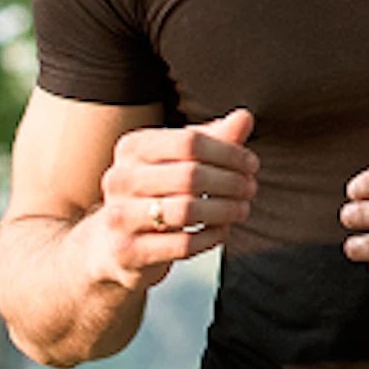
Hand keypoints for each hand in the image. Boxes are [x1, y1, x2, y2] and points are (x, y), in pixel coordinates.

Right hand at [95, 109, 257, 284]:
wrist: (116, 244)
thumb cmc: (158, 192)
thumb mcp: (182, 161)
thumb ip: (214, 139)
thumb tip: (245, 117)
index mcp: (132, 147)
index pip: (189, 141)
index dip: (228, 152)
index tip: (251, 164)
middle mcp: (119, 178)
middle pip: (190, 175)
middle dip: (231, 182)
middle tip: (251, 188)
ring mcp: (119, 217)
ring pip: (187, 211)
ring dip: (225, 210)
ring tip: (242, 209)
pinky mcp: (128, 251)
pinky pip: (183, 244)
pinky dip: (212, 237)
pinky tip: (222, 230)